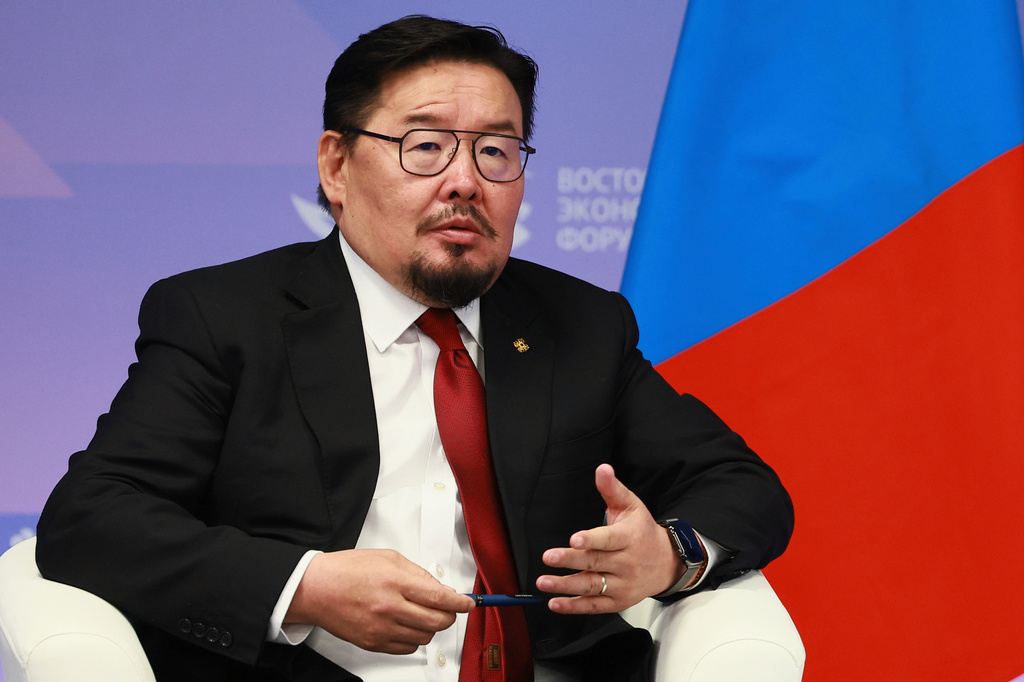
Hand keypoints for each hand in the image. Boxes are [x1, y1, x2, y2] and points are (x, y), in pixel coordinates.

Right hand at [285, 549, 474, 653]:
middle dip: (449, 615)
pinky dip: (415, 638)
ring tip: (423, 613)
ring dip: (432, 626)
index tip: (469, 603)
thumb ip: (417, 574)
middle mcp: (389, 608)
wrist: (316, 590)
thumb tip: (439, 589)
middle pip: (436, 621)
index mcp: (395, 582)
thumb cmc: (348, 570)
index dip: (459, 603)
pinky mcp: (374, 643)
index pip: (439, 598)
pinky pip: (407, 648)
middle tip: (449, 608)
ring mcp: (381, 629)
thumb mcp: (388, 559)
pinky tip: (409, 625)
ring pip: (424, 636)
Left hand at [535, 463, 683, 614]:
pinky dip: (574, 606)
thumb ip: (612, 489)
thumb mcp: (632, 506)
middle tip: (548, 557)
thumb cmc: (643, 531)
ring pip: (592, 586)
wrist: (666, 563)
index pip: (609, 539)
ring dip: (566, 586)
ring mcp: (622, 584)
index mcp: (629, 538)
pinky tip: (555, 603)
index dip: (591, 540)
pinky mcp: (618, 601)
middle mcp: (626, 563)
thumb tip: (602, 468)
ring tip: (543, 582)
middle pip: (595, 562)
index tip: (573, 539)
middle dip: (570, 561)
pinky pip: (594, 605)